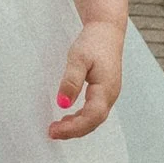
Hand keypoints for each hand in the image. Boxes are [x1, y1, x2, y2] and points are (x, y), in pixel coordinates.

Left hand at [50, 21, 124, 139]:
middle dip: (73, 131)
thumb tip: (63, 104)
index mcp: (106, 89)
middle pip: (93, 122)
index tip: (54, 131)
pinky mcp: (105, 92)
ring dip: (77, 126)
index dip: (73, 128)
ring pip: (95, 118)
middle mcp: (111, 95)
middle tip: (52, 132)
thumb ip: (71, 81)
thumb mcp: (77, 58)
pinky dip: (81, 118)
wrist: (106, 30)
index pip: (91, 117)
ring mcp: (110, 94)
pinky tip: (68, 118)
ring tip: (57, 128)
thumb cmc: (93, 42)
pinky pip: (94, 111)